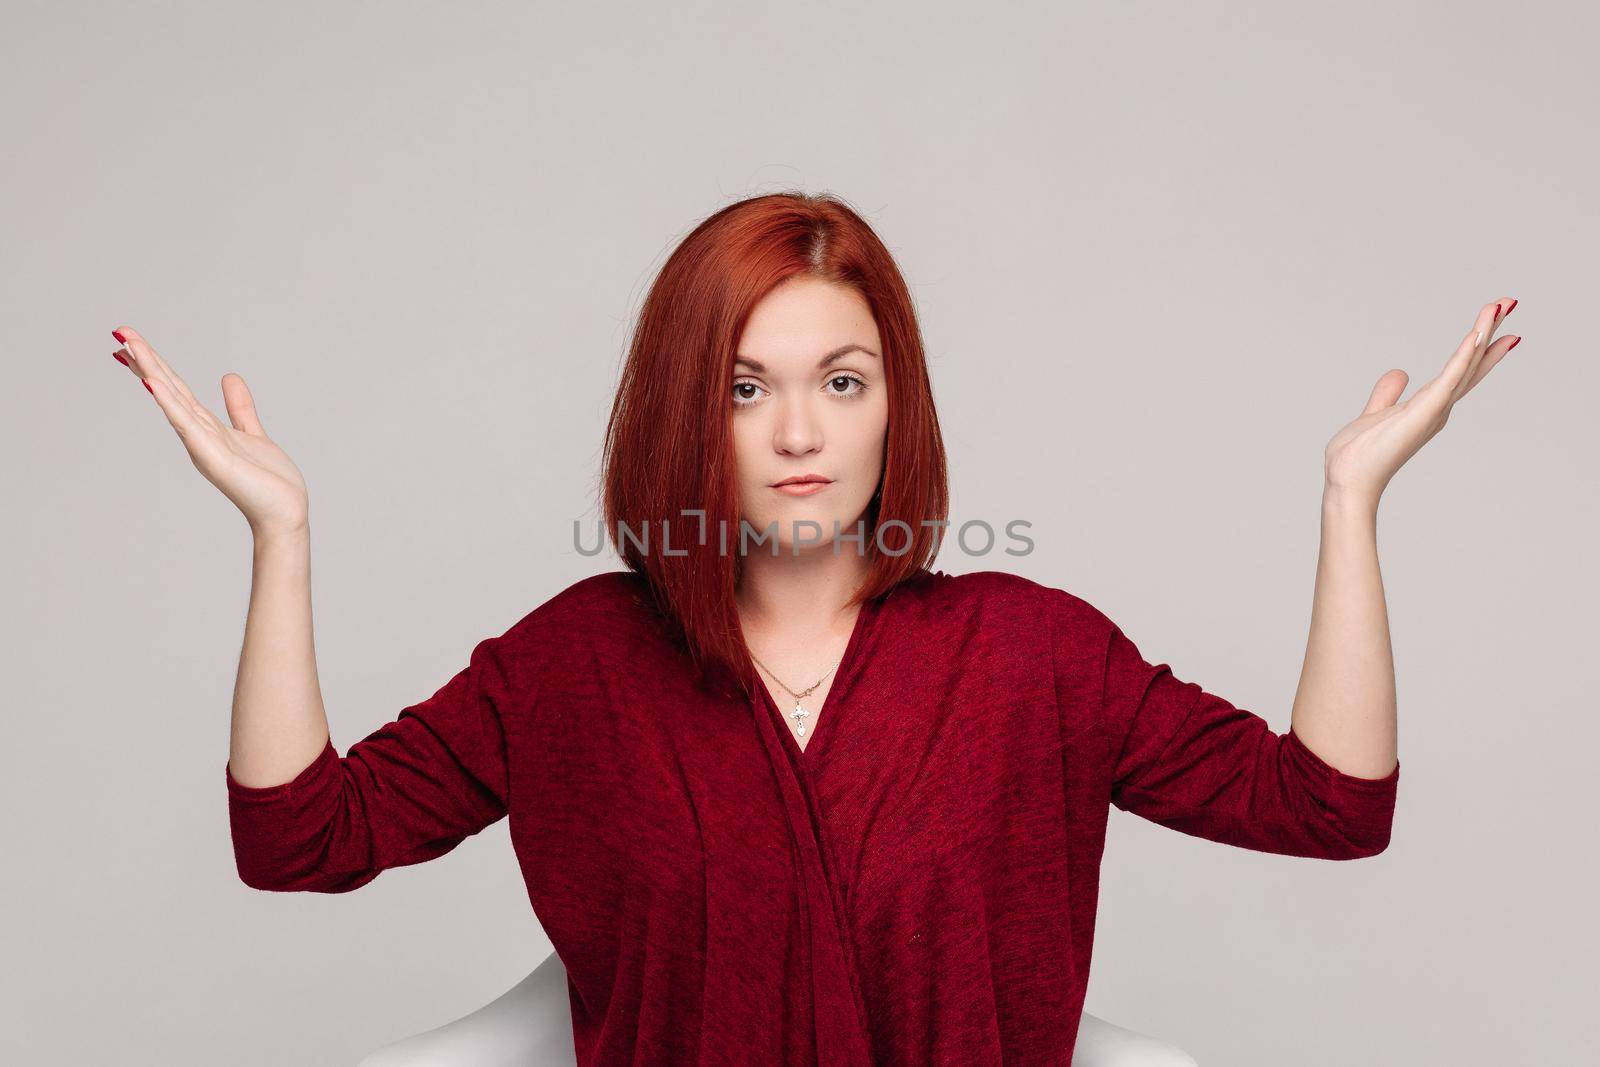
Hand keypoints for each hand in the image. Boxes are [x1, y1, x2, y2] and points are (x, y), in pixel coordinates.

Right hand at [112, 326, 309, 538]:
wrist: (284, 513)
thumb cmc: (267, 482)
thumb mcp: (251, 433)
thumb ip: (238, 407)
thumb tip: (228, 376)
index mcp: (205, 427)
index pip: (177, 388)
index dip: (156, 363)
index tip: (132, 339)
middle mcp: (198, 434)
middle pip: (168, 389)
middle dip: (146, 359)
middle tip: (120, 330)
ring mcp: (202, 445)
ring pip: (173, 401)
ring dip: (152, 372)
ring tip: (130, 346)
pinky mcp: (213, 457)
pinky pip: (187, 425)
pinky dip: (170, 404)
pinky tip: (153, 384)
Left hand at [1323, 297, 1521, 503]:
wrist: (1348, 480)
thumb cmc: (1360, 456)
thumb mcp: (1376, 413)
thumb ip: (1388, 394)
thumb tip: (1400, 373)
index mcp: (1428, 407)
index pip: (1460, 371)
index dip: (1479, 347)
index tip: (1497, 322)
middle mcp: (1437, 408)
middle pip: (1471, 363)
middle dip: (1490, 332)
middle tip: (1510, 302)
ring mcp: (1433, 410)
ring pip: (1464, 365)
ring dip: (1482, 334)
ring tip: (1499, 306)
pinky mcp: (1424, 412)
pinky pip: (1449, 379)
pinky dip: (1464, 357)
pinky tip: (1476, 335)